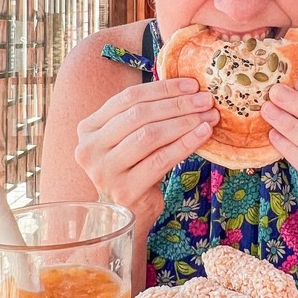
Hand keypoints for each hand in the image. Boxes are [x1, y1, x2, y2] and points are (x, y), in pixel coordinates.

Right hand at [75, 78, 218, 224]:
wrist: (131, 213)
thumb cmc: (136, 168)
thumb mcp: (132, 138)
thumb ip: (145, 115)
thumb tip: (188, 89)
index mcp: (88, 128)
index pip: (128, 98)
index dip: (162, 89)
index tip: (192, 85)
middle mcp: (89, 148)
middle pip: (139, 115)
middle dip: (177, 104)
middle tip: (205, 100)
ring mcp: (104, 171)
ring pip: (149, 136)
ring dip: (184, 123)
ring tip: (208, 117)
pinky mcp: (124, 190)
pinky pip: (160, 160)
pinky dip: (185, 144)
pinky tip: (203, 135)